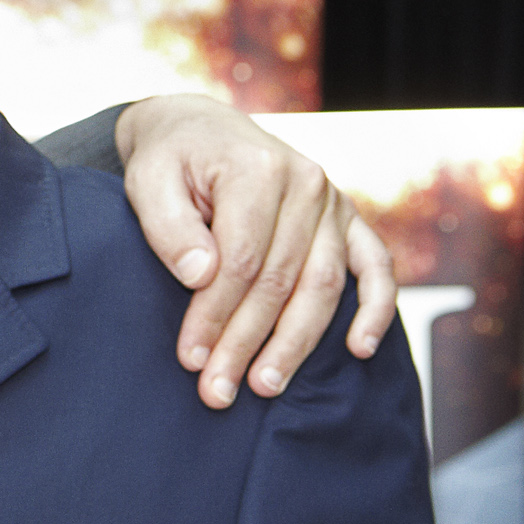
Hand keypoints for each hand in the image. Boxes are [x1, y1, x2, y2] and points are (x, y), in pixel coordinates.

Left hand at [116, 95, 397, 407]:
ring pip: (323, 285)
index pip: (241, 260)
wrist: (199, 130)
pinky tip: (359, 350)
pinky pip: (376, 267)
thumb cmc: (169, 162)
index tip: (189, 358)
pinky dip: (375, 309)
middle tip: (218, 392)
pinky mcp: (348, 221)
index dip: (215, 314)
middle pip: (281, 280)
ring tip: (266, 387)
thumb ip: (169, 227)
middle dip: (247, 343)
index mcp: (258, 169)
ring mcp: (334, 203)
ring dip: (295, 343)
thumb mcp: (147, 182)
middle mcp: (307, 184)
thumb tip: (200, 274)